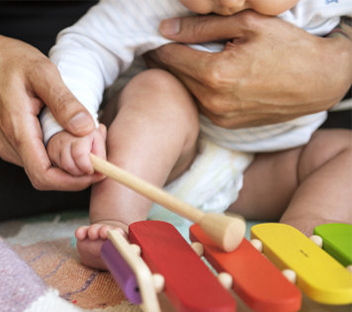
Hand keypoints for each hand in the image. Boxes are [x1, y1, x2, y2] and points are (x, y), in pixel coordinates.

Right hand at [0, 30, 103, 190]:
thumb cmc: (7, 60)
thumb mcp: (42, 71)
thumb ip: (64, 102)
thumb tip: (86, 129)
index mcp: (16, 129)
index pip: (44, 176)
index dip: (73, 181)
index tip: (97, 170)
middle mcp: (7, 144)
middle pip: (45, 177)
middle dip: (75, 171)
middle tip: (98, 150)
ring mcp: (4, 145)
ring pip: (40, 168)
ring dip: (66, 163)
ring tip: (87, 139)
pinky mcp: (7, 142)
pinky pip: (34, 158)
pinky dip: (54, 154)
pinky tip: (67, 134)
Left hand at [145, 11, 351, 127]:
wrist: (320, 81)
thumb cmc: (289, 47)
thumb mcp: (247, 24)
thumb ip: (202, 27)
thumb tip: (166, 29)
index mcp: (215, 74)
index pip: (169, 57)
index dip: (158, 45)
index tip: (154, 38)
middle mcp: (213, 100)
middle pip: (174, 77)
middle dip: (165, 60)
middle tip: (161, 47)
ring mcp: (219, 116)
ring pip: (186, 91)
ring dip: (180, 76)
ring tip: (181, 59)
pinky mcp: (226, 124)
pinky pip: (200, 104)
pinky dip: (196, 90)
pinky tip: (202, 76)